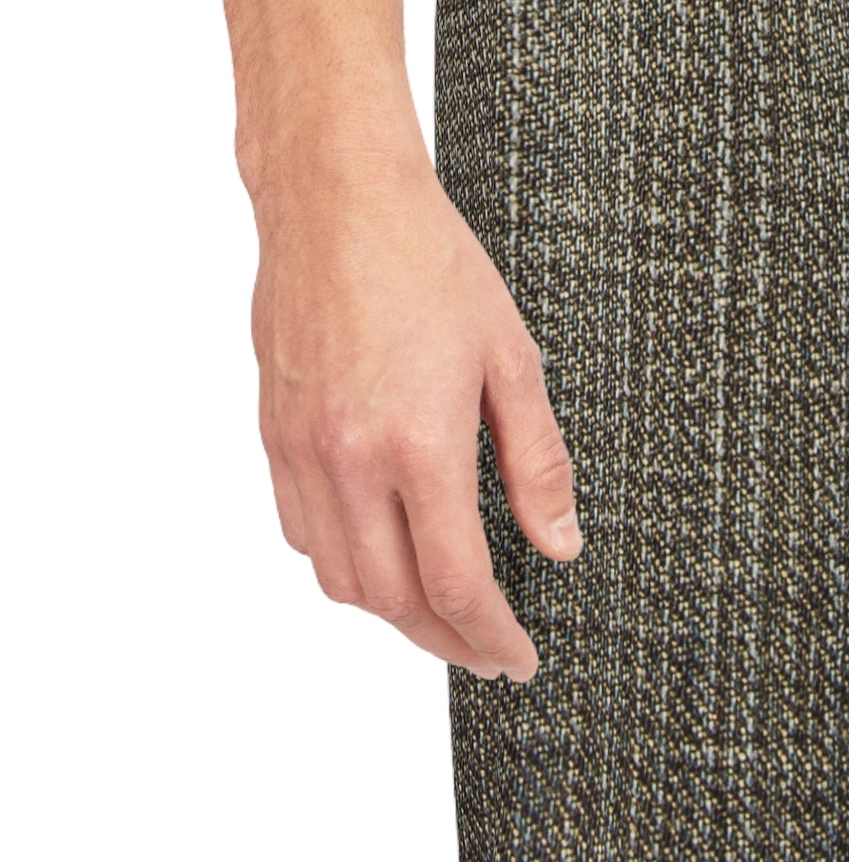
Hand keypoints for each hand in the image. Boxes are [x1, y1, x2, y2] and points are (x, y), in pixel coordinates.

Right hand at [249, 155, 576, 680]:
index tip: (518, 659)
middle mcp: (351, 460)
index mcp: (420, 444)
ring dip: (393, 614)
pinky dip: (345, 566)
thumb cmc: (433, 266)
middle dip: (446, 641)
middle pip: (394, 599)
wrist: (337, 203)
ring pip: (340, 578)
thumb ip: (539, 464)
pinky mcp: (275, 435)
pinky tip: (384, 557)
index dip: (491, 636)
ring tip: (443, 617)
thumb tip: (561, 545)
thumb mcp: (515, 361)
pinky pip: (303, 532)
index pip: (456, 582)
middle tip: (488, 653)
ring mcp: (303, 451)